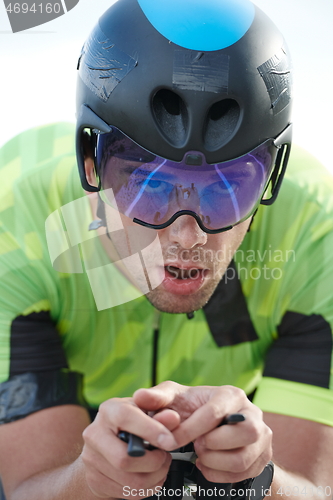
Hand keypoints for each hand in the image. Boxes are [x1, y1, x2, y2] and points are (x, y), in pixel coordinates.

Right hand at [81, 397, 179, 497]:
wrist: (103, 442)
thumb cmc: (129, 422)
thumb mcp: (145, 409)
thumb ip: (160, 411)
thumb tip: (172, 418)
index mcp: (109, 410)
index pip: (126, 418)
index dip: (151, 430)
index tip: (169, 441)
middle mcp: (95, 433)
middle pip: (124, 458)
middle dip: (153, 462)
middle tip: (164, 456)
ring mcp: (92, 459)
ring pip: (130, 480)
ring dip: (155, 477)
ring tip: (161, 466)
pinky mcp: (95, 480)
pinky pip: (128, 492)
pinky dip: (147, 488)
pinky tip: (151, 476)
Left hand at [134, 382, 272, 483]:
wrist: (216, 427)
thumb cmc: (193, 409)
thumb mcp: (175, 398)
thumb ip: (157, 397)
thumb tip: (140, 396)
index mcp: (231, 395)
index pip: (214, 413)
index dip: (189, 430)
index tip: (170, 441)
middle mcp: (251, 413)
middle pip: (240, 434)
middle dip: (210, 445)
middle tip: (194, 446)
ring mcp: (262, 436)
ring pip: (242, 458)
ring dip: (215, 462)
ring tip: (200, 455)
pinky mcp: (263, 456)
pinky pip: (244, 474)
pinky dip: (220, 474)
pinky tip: (207, 465)